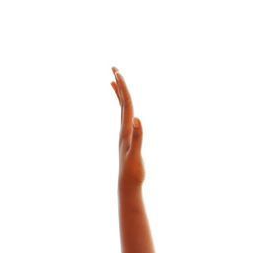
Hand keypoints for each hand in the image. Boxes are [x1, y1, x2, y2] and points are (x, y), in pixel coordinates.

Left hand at [110, 67, 143, 189]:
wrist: (127, 185)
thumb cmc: (133, 172)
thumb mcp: (136, 155)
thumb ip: (138, 138)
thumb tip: (138, 120)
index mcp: (126, 130)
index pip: (125, 104)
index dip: (123, 88)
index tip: (117, 73)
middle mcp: (123, 129)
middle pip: (121, 102)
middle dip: (119, 85)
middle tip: (114, 68)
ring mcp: (124, 134)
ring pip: (122, 109)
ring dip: (119, 94)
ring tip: (114, 81)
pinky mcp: (127, 139)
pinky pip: (125, 118)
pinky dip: (124, 109)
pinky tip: (124, 107)